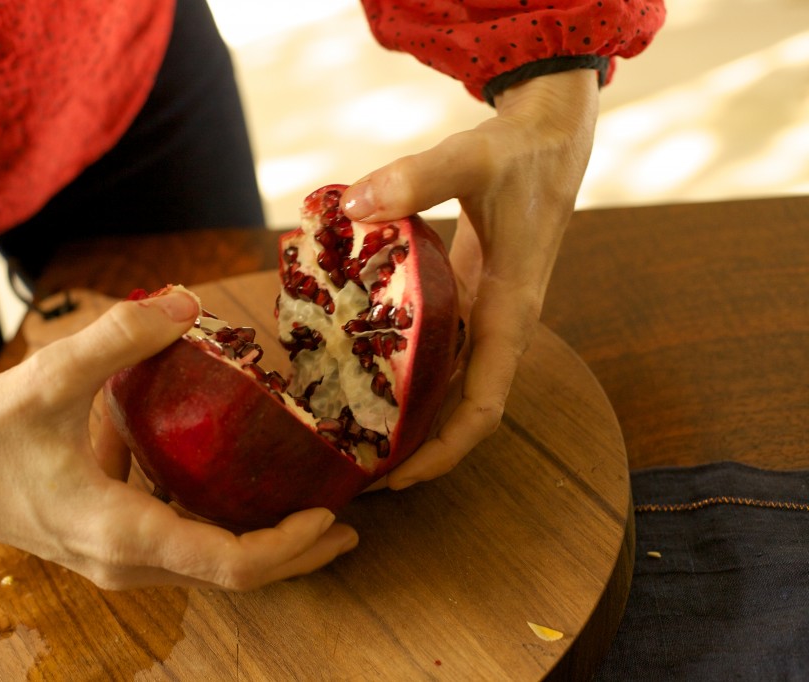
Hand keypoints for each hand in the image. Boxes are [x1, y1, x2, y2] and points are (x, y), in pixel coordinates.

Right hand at [0, 290, 357, 590]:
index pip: (230, 562)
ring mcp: (118, 559)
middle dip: (296, 552)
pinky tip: (241, 485)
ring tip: (312, 507)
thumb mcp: (48, 378)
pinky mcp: (110, 544)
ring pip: (211, 566)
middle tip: (347, 520)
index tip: (330, 513)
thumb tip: (185, 303)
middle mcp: (126, 560)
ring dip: (266, 543)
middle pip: (234, 575)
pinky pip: (185, 546)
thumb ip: (118, 339)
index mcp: (120, 532)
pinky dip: (225, 525)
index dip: (290, 544)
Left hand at [341, 69, 599, 488]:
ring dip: (408, 414)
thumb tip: (353, 207)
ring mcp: (483, 313)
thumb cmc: (520, 153)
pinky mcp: (469, 296)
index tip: (399, 477)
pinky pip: (437, 348)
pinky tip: (359, 370)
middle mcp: (499, 325)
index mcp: (510, 312)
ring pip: (448, 383)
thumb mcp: (471, 160)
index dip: (445, 450)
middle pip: (459, 410)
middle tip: (354, 470)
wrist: (550, 136)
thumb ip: (416, 179)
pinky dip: (404, 368)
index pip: (484, 406)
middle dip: (415, 447)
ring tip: (350, 436)